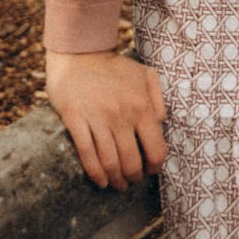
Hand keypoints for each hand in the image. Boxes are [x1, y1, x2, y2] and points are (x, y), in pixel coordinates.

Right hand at [46, 48, 167, 190]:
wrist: (79, 53)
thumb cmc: (114, 67)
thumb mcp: (145, 74)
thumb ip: (158, 98)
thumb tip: (162, 123)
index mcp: (141, 105)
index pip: (156, 148)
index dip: (155, 166)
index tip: (151, 170)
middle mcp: (122, 115)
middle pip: (131, 162)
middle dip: (134, 177)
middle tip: (132, 180)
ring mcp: (98, 119)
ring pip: (110, 163)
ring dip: (116, 180)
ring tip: (118, 185)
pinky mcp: (76, 121)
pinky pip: (87, 155)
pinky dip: (95, 174)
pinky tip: (101, 181)